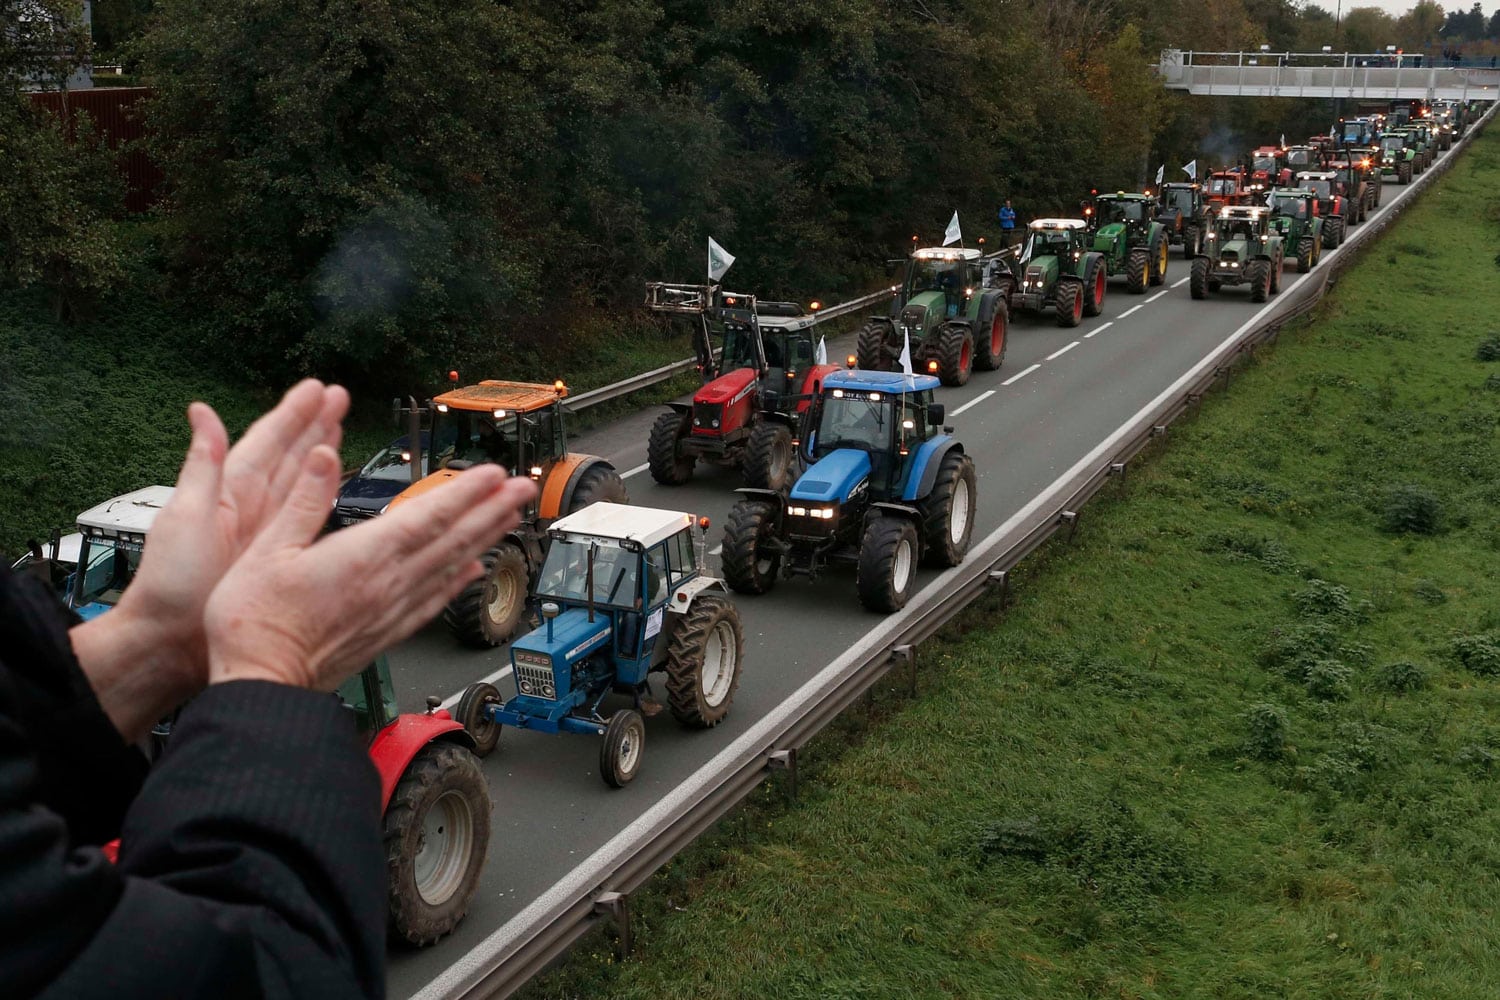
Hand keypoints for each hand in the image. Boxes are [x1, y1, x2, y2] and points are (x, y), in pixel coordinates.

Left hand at [70, 381, 347, 738]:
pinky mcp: (277, 556)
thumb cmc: (172, 586)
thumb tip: (201, 414)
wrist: (174, 643)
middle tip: (339, 397)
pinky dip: (324, 495)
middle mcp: (249, 507)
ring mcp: (265, 531)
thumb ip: (201, 466)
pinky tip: (336, 484)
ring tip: (341, 426)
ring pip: (302, 481)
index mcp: (227, 492)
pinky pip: (309, 516)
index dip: (292, 414)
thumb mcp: (184, 518)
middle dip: (315, 424)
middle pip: (290, 456)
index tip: (317, 389)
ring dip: (322, 452)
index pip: (266, 442)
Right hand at [204, 445, 536, 690]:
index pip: (427, 516)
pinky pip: (434, 601)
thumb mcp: (266, 547)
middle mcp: (387, 584)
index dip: (465, 492)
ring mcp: (391, 610)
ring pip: (451, 567)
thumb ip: (303, 499)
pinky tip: (474, 570)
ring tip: (510, 517)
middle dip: (491, 510)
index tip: (493, 473)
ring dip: (485, 538)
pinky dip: (459, 582)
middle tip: (524, 488)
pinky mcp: (387, 632)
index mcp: (361, 557)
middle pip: (452, 539)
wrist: (261, 685)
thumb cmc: (254, 623)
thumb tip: (325, 455)